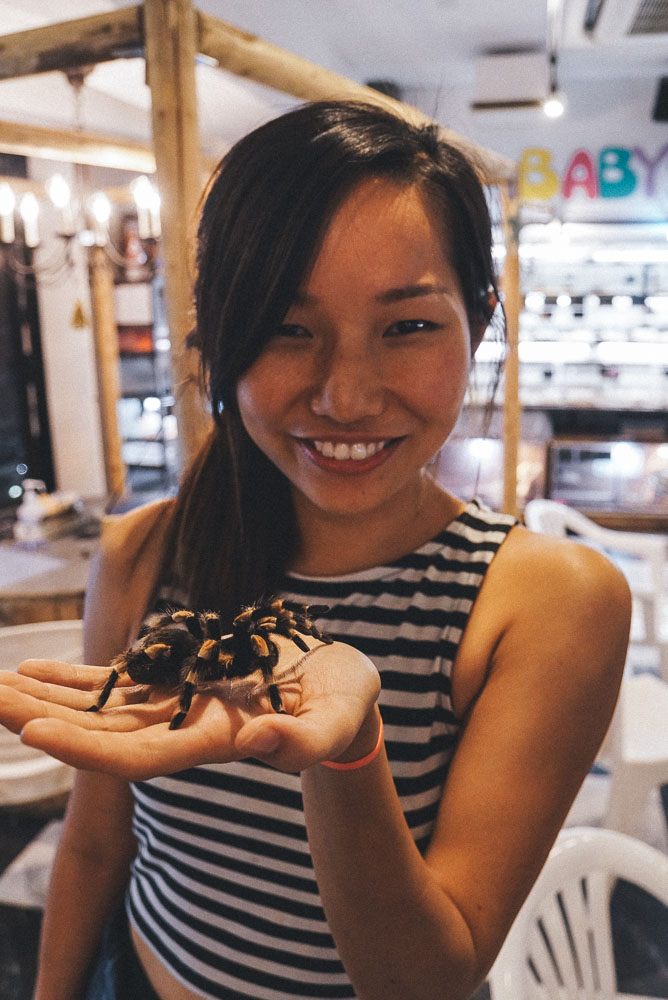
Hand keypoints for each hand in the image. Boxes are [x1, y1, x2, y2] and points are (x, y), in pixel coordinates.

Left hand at [0, 636, 379, 779]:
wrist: (337, 687)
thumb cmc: (345, 705)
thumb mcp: (338, 719)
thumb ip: (308, 739)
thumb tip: (265, 741)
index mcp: (218, 742)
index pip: (141, 755)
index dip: (87, 748)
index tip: (34, 732)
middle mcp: (184, 728)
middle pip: (102, 733)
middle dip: (44, 719)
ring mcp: (176, 703)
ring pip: (98, 706)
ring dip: (44, 698)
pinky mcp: (177, 678)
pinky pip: (114, 679)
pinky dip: (72, 676)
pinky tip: (33, 668)